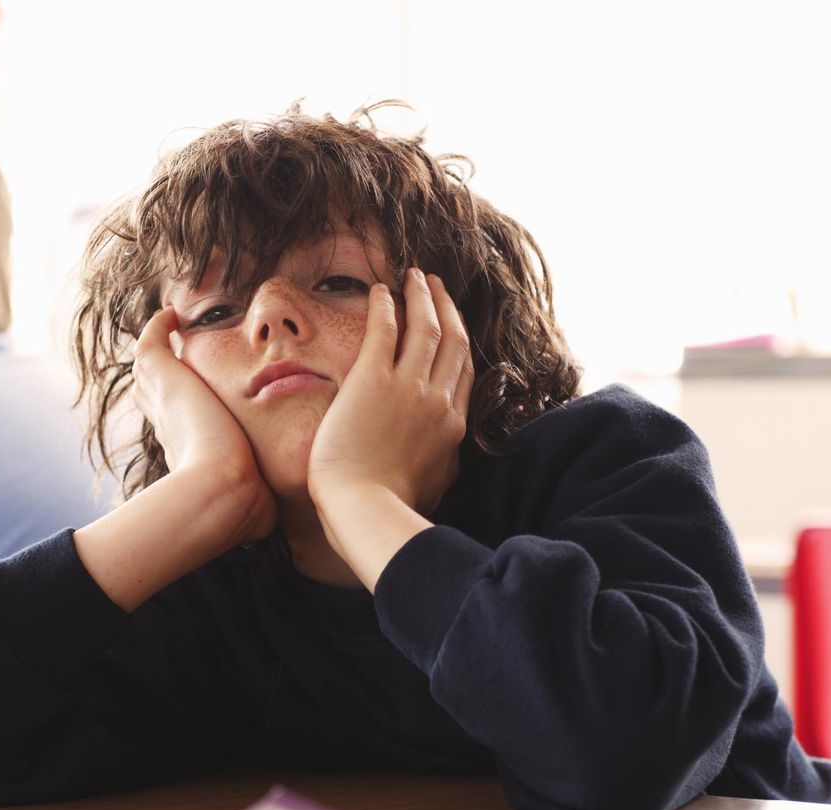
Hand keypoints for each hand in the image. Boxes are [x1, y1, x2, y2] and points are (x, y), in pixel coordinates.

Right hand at [132, 306, 276, 542]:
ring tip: (170, 327)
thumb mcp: (254, 505)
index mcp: (186, 449)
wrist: (223, 493)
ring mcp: (163, 399)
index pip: (175, 425)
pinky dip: (159, 327)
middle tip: (170, 355)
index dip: (177, 412)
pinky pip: (152, 343)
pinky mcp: (166, 378)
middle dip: (160, 376)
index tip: (189, 404)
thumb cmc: (242, 505)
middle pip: (153, 393)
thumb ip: (261, 507)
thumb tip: (271, 526)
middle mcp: (168, 424)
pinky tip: (173, 313)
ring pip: (149, 367)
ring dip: (157, 347)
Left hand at [308, 269, 472, 516]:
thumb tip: (445, 456)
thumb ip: (443, 463)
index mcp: (454, 427)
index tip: (453, 322)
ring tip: (415, 277)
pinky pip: (385, 329)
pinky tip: (382, 290)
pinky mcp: (373, 380)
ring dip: (422, 297)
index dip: (459, 340)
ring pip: (426, 327)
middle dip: (446, 308)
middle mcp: (439, 401)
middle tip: (436, 286)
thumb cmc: (391, 510)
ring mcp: (408, 388)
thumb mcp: (435, 487)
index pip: (464, 371)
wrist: (366, 512)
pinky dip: (387, 305)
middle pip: (453, 341)